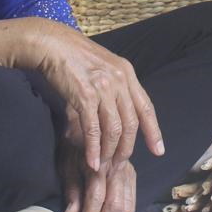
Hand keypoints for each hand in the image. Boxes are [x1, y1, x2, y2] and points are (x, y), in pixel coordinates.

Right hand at [25, 20, 163, 173]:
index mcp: (127, 73)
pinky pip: (93, 129)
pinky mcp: (84, 95)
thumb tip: (121, 113)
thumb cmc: (75, 57)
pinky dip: (94, 149)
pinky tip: (92, 162)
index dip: (153, 131)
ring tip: (105, 167)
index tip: (159, 150)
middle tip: (120, 166)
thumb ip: (116, 87)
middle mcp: (120, 80)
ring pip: (114, 129)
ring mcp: (103, 88)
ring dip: (110, 152)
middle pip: (131, 123)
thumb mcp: (104, 67)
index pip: (146, 107)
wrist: (52, 44)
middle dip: (127, 149)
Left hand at [59, 141, 136, 211]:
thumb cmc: (73, 143)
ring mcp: (126, 171)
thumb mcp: (66, 163)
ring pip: (127, 206)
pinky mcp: (131, 174)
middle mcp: (116, 169)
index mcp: (98, 165)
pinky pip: (132, 201)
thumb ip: (71, 190)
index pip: (96, 199)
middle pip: (115, 206)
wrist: (91, 121)